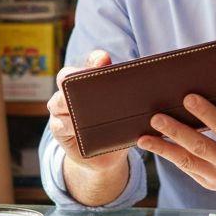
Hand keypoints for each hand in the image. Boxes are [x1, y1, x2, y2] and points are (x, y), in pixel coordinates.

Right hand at [47, 49, 125, 174]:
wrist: (104, 156)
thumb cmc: (116, 126)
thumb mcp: (127, 112)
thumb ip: (133, 98)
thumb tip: (157, 90)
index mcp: (88, 80)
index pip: (90, 63)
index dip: (95, 59)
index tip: (104, 59)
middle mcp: (71, 91)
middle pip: (66, 77)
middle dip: (73, 76)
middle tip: (85, 79)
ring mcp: (61, 110)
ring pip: (58, 101)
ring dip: (67, 103)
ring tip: (80, 106)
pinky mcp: (59, 129)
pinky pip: (60, 125)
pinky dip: (69, 126)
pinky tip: (77, 129)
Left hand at [137, 94, 215, 195]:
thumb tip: (199, 95)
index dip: (206, 112)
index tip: (188, 98)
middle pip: (200, 146)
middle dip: (176, 131)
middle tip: (156, 118)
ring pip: (187, 161)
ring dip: (163, 148)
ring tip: (143, 138)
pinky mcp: (209, 184)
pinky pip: (187, 168)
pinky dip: (170, 156)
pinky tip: (155, 146)